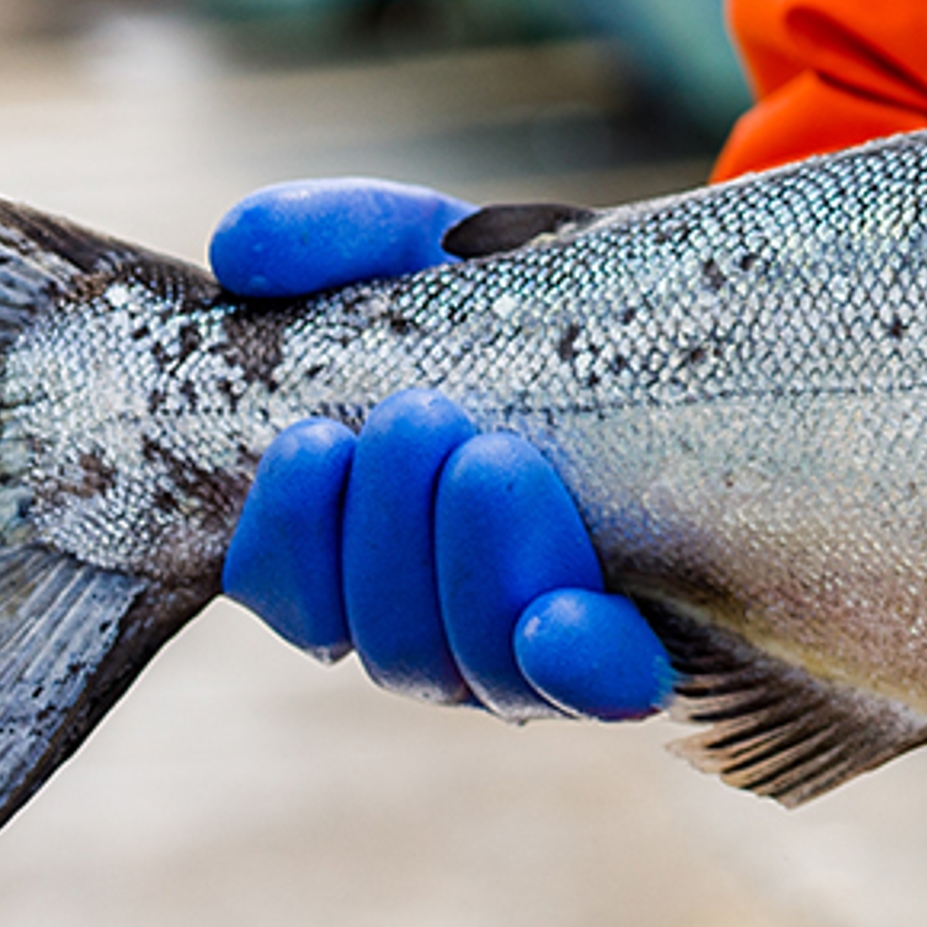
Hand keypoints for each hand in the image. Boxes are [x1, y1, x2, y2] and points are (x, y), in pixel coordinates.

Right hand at [211, 180, 672, 720]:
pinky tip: (563, 619)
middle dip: (391, 529)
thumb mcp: (432, 250)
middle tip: (418, 417)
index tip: (312, 439)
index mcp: (360, 546)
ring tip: (492, 455)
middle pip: (383, 637)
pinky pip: (605, 690)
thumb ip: (333, 236)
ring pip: (475, 666)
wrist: (686, 331)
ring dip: (472, 564)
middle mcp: (436, 621)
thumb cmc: (523, 304)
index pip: (288, 588)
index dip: (290, 537)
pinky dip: (578, 664)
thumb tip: (240, 248)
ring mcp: (535, 650)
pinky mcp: (642, 653)